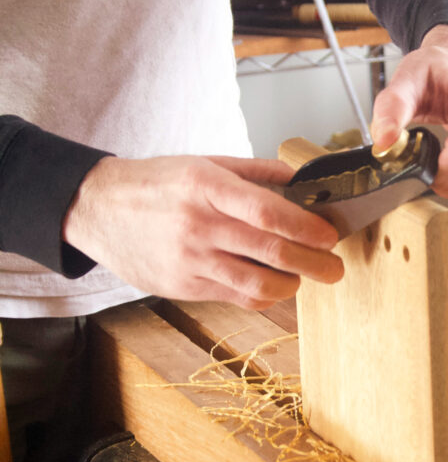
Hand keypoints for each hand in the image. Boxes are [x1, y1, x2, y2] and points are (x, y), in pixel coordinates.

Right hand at [63, 155, 343, 309]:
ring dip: (291, 284)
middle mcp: (199, 225)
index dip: (305, 227)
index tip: (330, 235)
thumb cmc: (158, 183)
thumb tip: (305, 180)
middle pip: (270, 251)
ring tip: (303, 276)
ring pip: (256, 284)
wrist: (98, 209)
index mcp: (207, 187)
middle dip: (314, 263)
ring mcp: (190, 260)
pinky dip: (263, 295)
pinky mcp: (184, 286)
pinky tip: (273, 285)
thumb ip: (257, 172)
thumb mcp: (205, 163)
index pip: (266, 212)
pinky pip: (236, 297)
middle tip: (335, 268)